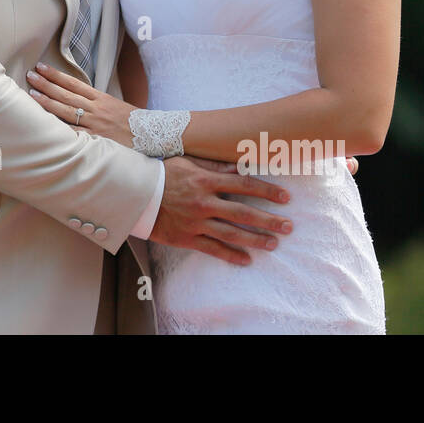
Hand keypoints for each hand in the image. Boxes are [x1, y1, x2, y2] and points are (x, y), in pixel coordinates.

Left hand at [26, 61, 136, 147]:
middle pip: (66, 94)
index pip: (74, 83)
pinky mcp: (96, 139)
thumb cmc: (132, 121)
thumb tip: (76, 98)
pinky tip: (45, 123)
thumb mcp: (114, 105)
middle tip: (31, 76)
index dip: (56, 75)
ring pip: (67, 111)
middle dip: (47, 84)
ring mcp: (95, 124)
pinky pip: (74, 133)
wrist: (151, 135)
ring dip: (48, 102)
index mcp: (101, 98)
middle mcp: (96, 108)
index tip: (42, 67)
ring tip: (32, 94)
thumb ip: (95, 102)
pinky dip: (60, 128)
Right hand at [150, 155, 292, 265]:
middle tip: (289, 226)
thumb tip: (239, 166)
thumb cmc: (161, 173)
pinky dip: (231, 255)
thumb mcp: (188, 162)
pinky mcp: (187, 237)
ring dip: (255, 240)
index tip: (285, 197)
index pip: (244, 185)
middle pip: (244, 213)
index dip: (267, 191)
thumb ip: (214, 165)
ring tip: (273, 244)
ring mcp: (196, 221)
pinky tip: (246, 260)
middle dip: (269, 220)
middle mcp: (205, 202)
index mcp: (206, 180)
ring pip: (232, 234)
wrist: (134, 193)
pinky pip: (213, 249)